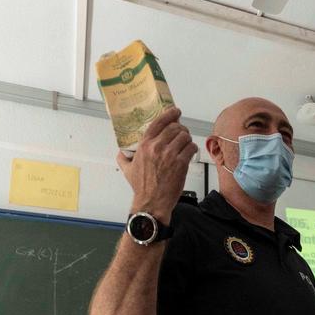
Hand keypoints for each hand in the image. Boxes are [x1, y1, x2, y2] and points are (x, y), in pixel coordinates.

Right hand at [116, 107, 197, 223]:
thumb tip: (121, 151)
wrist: (151, 203)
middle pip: (175, 127)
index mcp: (144, 145)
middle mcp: (157, 147)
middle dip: (181, 129)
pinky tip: (189, 153)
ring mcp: (170, 155)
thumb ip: (123, 157)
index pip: (159, 122)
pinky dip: (192, 149)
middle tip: (182, 133)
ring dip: (187, 139)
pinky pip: (191, 148)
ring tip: (185, 144)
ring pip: (185, 136)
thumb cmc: (141, 188)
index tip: (175, 111)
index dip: (170, 114)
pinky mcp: (180, 164)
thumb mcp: (127, 169)